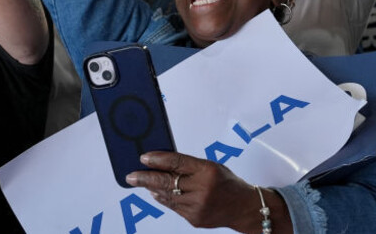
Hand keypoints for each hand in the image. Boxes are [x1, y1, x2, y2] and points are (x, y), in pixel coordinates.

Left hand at [127, 152, 258, 230]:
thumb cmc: (228, 183)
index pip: (178, 162)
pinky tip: (156, 193)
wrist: (243, 208)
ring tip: (140, 182)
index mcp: (208, 171)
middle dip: (145, 178)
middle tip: (131, 176)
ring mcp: (197, 206)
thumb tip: (162, 164)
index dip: (158, 159)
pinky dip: (163, 199)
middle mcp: (202, 189)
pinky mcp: (194, 219)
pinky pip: (173, 207)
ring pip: (167, 196)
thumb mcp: (211, 166)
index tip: (144, 157)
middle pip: (168, 182)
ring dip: (151, 188)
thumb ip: (189, 166)